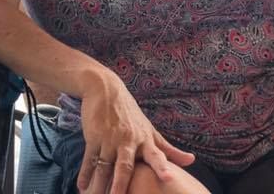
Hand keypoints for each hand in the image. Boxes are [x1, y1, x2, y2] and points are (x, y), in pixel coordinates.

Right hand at [76, 72, 194, 193]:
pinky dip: (85, 173)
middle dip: (121, 184)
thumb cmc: (129, 112)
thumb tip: (192, 160)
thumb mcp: (150, 129)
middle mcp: (128, 141)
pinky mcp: (93, 136)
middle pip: (125, 166)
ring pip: (104, 166)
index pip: (156, 155)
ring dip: (99, 184)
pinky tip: (81, 186)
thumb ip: (168, 149)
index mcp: (145, 140)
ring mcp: (109, 139)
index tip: (169, 178)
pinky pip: (89, 159)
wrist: (104, 89)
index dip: (162, 166)